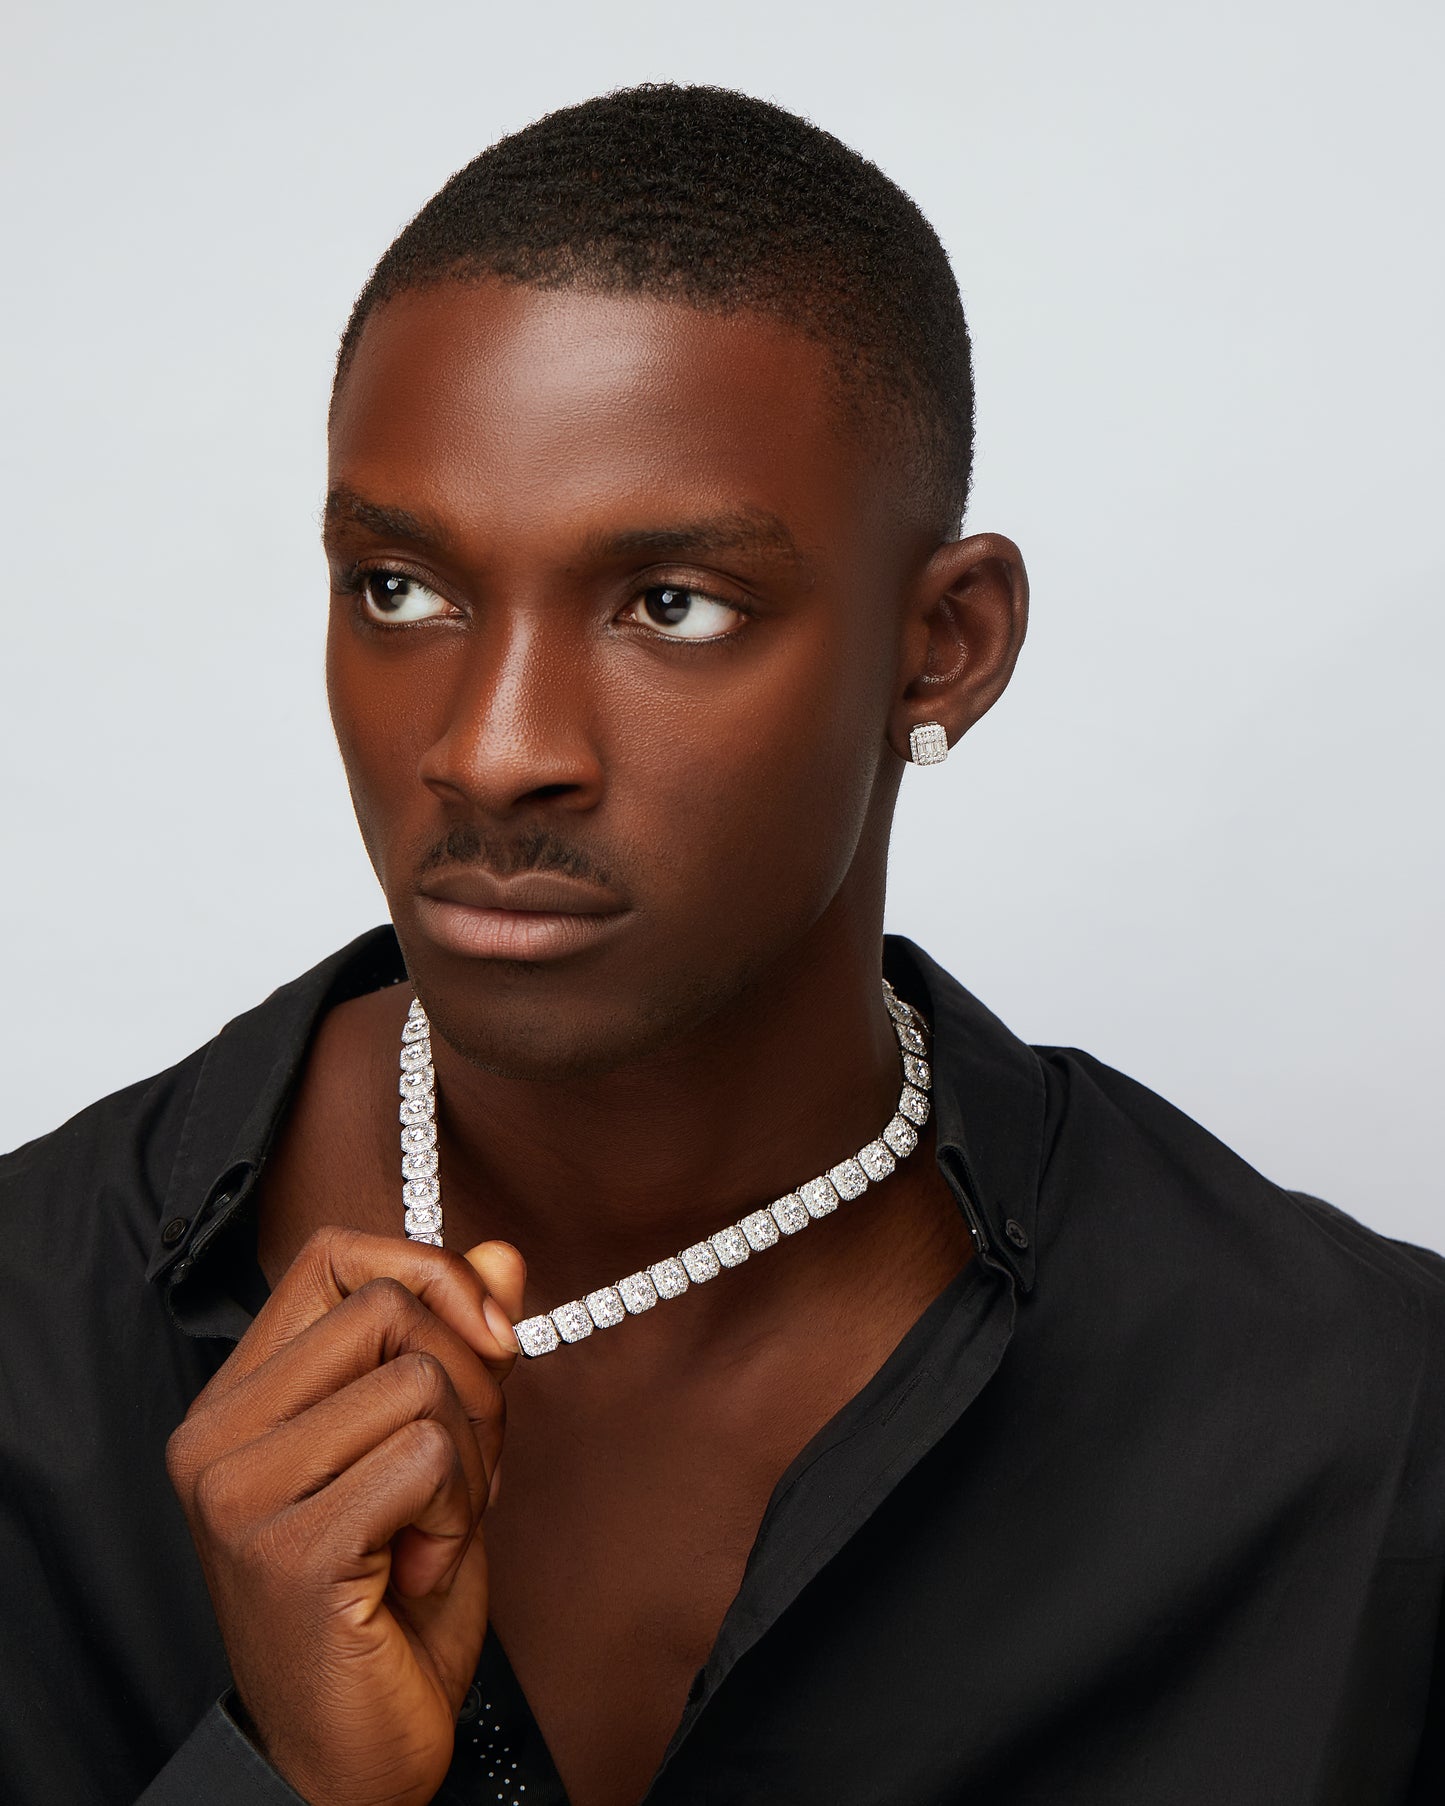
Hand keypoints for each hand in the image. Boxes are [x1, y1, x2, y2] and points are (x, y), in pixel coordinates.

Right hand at [166, 1226, 524, 1805]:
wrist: (353, 1753)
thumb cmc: (390, 1601)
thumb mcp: (439, 1451)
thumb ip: (460, 1348)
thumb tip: (501, 1256)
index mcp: (241, 1397)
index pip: (333, 1255)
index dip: (428, 1272)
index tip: (489, 1331)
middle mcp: (217, 1435)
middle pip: (390, 1309)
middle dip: (470, 1380)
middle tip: (458, 1474)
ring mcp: (242, 1493)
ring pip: (421, 1383)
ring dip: (469, 1463)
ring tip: (430, 1531)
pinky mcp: (289, 1549)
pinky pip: (430, 1458)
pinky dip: (458, 1512)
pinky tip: (416, 1570)